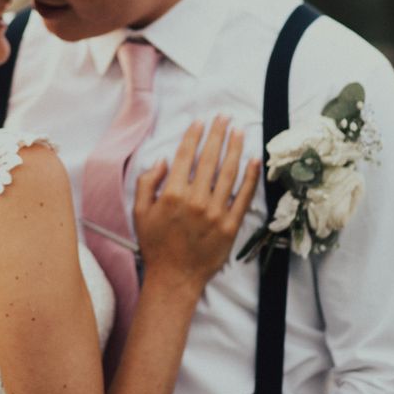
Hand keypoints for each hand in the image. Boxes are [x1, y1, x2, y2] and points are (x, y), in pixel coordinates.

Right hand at [134, 116, 259, 290]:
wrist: (175, 277)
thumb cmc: (155, 244)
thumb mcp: (140, 212)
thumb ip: (147, 183)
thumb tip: (162, 160)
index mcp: (172, 194)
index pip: (185, 156)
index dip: (193, 136)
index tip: (200, 121)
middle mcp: (195, 200)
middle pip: (209, 159)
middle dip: (217, 134)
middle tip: (224, 117)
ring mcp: (215, 212)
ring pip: (228, 173)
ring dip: (234, 148)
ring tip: (238, 131)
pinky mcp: (231, 225)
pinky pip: (243, 196)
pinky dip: (250, 177)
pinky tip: (253, 160)